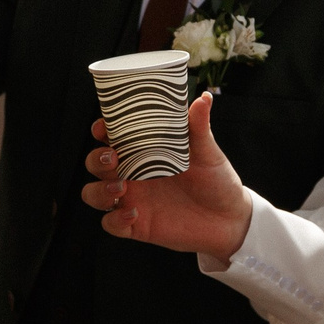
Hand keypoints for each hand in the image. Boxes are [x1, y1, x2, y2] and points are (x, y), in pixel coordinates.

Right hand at [81, 93, 251, 258]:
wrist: (229, 218)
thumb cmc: (216, 179)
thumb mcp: (208, 152)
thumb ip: (199, 127)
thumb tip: (203, 98)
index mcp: (143, 151)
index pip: (111, 137)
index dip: (101, 130)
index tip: (103, 128)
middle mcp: (132, 174)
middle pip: (95, 163)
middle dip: (96, 160)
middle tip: (113, 158)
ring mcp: (132, 199)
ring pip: (93, 194)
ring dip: (99, 190)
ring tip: (121, 188)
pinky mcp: (136, 225)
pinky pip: (111, 223)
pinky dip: (115, 219)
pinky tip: (134, 214)